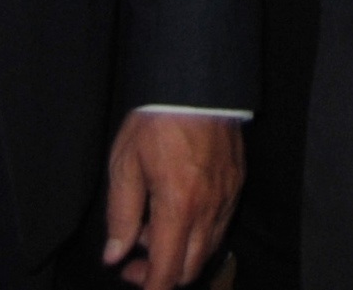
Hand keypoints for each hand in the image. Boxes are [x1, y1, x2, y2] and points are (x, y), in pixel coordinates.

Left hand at [99, 109, 241, 287]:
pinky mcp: (237, 182)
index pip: (166, 272)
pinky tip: (180, 211)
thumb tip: (115, 254)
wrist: (196, 82)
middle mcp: (209, 208)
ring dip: (181, 253)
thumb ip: (121, 215)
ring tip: (154, 228)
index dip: (149, 287)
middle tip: (135, 257)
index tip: (132, 278)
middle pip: (190, 268)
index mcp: (178, 207)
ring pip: (208, 249)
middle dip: (162, 274)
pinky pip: (221, 224)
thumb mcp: (125, 165)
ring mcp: (227, 196)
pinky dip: (200, 232)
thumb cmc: (157, 120)